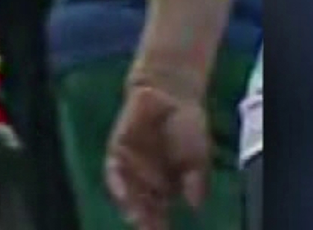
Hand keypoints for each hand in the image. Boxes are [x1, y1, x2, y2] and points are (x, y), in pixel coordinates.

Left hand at [105, 81, 211, 229]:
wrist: (171, 95)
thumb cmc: (188, 129)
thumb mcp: (199, 156)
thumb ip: (196, 180)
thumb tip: (195, 205)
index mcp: (165, 188)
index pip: (160, 213)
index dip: (159, 224)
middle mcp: (144, 181)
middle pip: (141, 207)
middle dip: (144, 220)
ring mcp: (129, 166)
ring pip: (126, 193)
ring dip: (129, 207)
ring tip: (136, 219)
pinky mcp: (116, 150)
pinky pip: (113, 171)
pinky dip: (117, 183)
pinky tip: (123, 193)